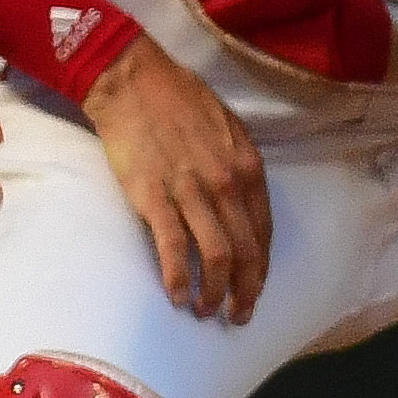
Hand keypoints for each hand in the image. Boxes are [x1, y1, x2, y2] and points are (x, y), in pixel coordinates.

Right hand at [81, 36, 270, 324]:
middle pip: (245, 250)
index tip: (255, 289)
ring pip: (216, 255)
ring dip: (215, 291)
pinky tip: (179, 297)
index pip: (263, 231)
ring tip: (209, 312)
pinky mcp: (153, 196)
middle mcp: (227, 182)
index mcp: (248, 166)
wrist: (134, 82)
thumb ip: (239, 168)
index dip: (261, 267)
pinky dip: (179, 278)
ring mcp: (191, 190)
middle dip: (245, 290)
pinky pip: (173, 247)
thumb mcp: (228, 130)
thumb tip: (243, 205)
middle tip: (239, 315)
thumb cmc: (180, 102)